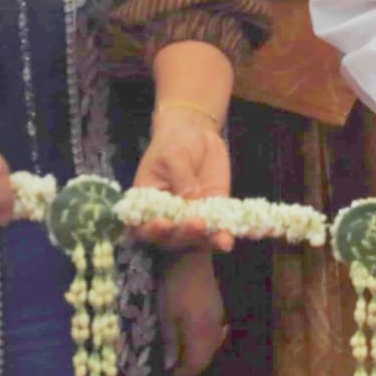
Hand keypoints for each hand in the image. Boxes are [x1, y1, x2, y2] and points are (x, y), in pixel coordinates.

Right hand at [132, 106, 232, 251]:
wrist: (195, 134)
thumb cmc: (174, 144)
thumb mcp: (173, 155)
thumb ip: (180, 176)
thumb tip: (191, 196)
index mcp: (148, 207)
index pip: (143, 227)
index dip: (151, 231)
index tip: (163, 223)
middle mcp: (168, 219)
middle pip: (173, 238)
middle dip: (185, 234)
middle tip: (198, 223)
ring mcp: (192, 218)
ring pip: (198, 239)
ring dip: (209, 241)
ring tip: (222, 240)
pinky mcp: (214, 213)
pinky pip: (220, 228)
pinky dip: (227, 235)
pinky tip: (233, 238)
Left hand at [161, 250, 226, 375]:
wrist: (191, 257)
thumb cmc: (173, 286)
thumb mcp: (165, 316)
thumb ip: (171, 342)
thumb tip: (171, 365)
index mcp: (201, 331)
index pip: (197, 364)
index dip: (182, 373)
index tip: (166, 374)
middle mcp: (215, 327)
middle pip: (207, 357)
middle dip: (191, 366)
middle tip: (172, 366)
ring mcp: (219, 316)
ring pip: (212, 345)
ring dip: (198, 354)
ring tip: (180, 353)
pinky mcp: (218, 307)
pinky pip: (214, 333)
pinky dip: (203, 341)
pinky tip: (192, 336)